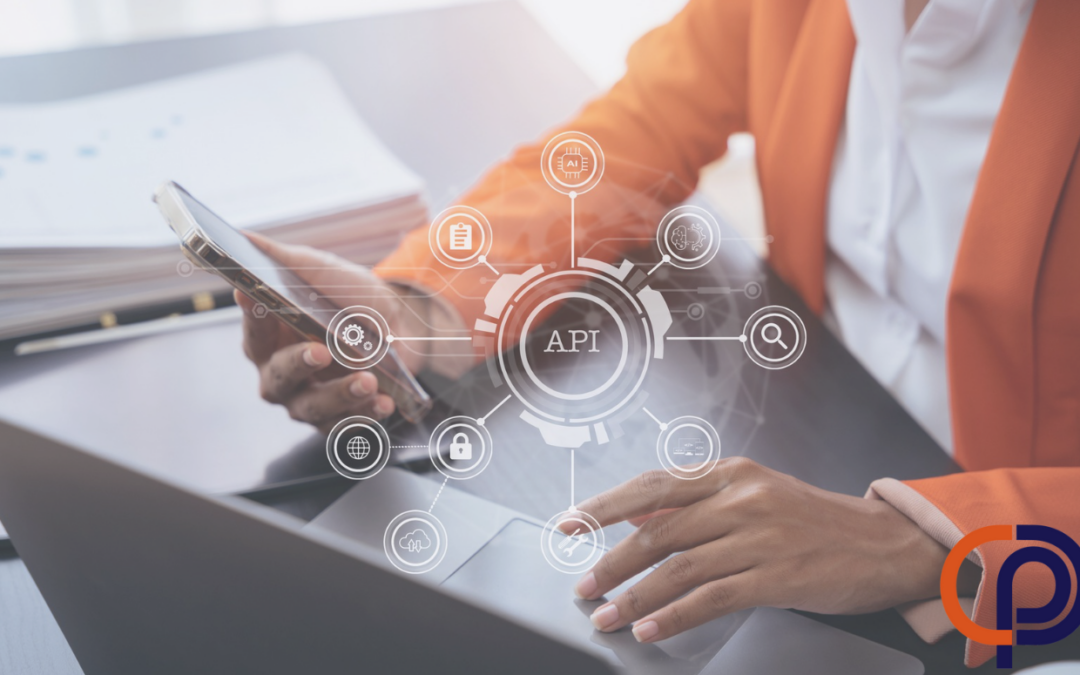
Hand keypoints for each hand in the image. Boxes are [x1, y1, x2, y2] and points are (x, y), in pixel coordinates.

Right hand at [238, 234, 469, 433]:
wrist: (401, 322)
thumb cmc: (351, 297)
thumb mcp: (319, 270)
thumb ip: (281, 259)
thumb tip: (245, 237)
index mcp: (269, 338)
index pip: (253, 331)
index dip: (252, 318)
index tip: (253, 295)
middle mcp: (282, 373)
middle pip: (277, 379)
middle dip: (298, 365)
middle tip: (322, 350)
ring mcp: (308, 399)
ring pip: (312, 408)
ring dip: (340, 395)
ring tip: (367, 380)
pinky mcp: (338, 418)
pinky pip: (344, 427)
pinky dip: (364, 417)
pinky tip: (383, 403)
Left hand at [566, 458, 949, 643]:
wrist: (884, 543)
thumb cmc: (813, 519)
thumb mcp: (753, 494)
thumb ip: (695, 503)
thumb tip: (636, 515)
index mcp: (731, 473)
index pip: (652, 486)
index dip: (605, 506)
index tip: (570, 524)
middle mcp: (742, 498)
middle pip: (659, 531)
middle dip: (611, 562)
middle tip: (583, 585)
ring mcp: (760, 537)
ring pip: (679, 568)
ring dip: (634, 596)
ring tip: (605, 615)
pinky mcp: (778, 576)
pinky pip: (712, 598)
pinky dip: (673, 616)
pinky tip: (649, 628)